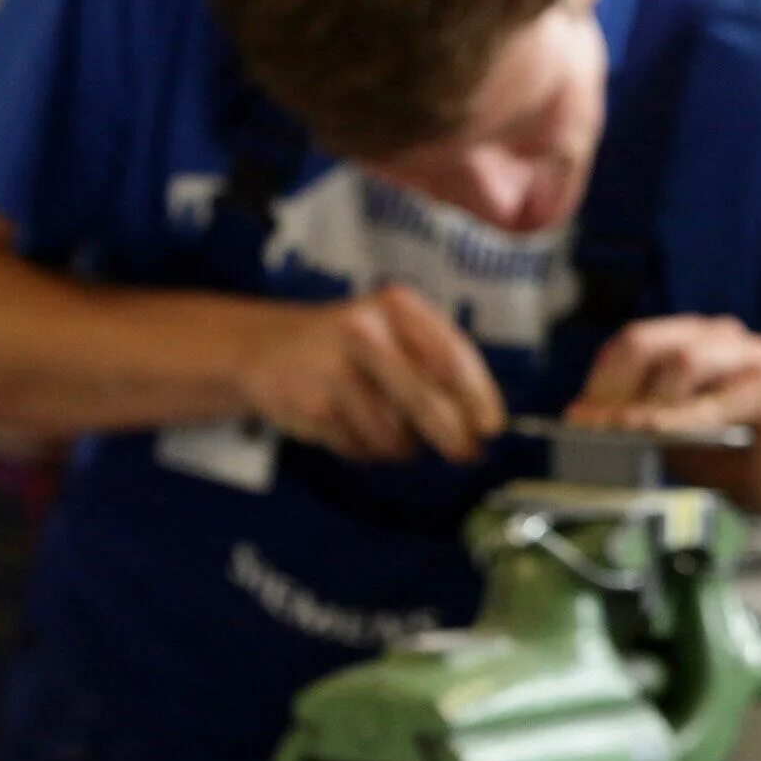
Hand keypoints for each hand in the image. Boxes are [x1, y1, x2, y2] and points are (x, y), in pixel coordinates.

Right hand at [238, 284, 506, 462]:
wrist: (267, 347)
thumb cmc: (353, 345)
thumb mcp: (396, 331)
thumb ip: (441, 365)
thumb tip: (484, 424)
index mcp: (396, 306)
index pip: (450, 356)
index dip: (478, 397)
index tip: (493, 428)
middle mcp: (364, 331)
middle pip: (426, 401)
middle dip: (453, 436)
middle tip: (466, 454)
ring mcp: (334, 371)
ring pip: (395, 435)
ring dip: (403, 445)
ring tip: (389, 427)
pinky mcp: (313, 408)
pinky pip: (363, 448)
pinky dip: (369, 449)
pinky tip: (354, 427)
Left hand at [569, 315, 760, 514]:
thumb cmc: (721, 455)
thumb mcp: (664, 433)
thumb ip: (631, 417)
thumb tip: (582, 417)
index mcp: (689, 338)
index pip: (630, 343)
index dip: (599, 379)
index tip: (578, 418)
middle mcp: (719, 336)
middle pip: (647, 343)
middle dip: (614, 388)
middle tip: (594, 428)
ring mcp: (750, 355)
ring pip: (684, 360)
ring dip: (647, 401)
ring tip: (625, 432)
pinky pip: (719, 399)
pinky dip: (685, 417)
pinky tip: (661, 433)